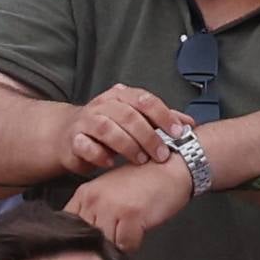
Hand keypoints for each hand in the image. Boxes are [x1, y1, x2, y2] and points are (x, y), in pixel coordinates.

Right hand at [58, 84, 191, 174]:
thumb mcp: (136, 121)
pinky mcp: (73, 139)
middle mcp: (103, 104)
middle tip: (161, 155)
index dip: (163, 115)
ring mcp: (86, 120)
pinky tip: (110, 163)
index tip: (178, 133)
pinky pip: (85, 145)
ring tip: (140, 160)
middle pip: (128, 115)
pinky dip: (98, 154)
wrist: (70, 135)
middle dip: (148, 136)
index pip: (145, 100)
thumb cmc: (110, 128)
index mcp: (121, 96)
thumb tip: (189, 124)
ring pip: (107, 128)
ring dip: (126, 145)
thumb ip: (160, 121)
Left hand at [65, 157, 192, 251]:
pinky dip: (135, 243)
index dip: (83, 236)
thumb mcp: (110, 192)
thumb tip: (86, 239)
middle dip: (103, 242)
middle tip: (119, 232)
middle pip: (89, 238)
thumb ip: (93, 212)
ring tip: (130, 229)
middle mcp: (94, 199)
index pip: (69, 225)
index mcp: (85, 193)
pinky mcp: (130, 215)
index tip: (96, 235)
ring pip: (107, 244)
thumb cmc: (144, 182)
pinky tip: (140, 229)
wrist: (172, 167)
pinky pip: (127, 245)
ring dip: (120, 243)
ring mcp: (112, 207)